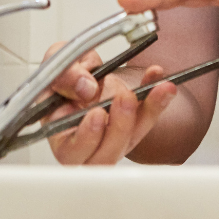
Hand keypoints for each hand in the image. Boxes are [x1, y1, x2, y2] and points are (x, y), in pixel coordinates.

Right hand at [41, 42, 176, 164]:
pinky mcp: (132, 127)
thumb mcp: (54, 62)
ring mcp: (111, 138)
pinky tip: (163, 84)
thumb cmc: (62, 73)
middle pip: (105, 155)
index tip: (97, 115)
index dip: (86, 138)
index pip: (71, 151)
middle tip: (125, 98)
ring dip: (147, 114)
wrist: (80, 70)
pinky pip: (147, 120)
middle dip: (119, 127)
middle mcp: (86, 144)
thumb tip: (86, 88)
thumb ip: (65, 75)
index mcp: (58, 132)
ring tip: (158, 88)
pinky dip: (157, 101)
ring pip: (130, 140)